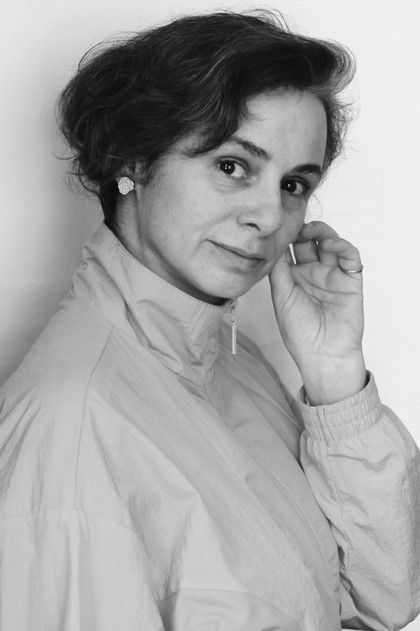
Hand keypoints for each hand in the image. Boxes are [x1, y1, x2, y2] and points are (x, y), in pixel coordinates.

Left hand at [268, 221, 365, 404]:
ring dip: (323, 233)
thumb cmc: (300, 332)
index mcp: (293, 278)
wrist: (324, 355)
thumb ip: (278, 271)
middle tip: (297, 226)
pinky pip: (350, 257)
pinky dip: (343, 247)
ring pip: (330, 245)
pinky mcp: (351, 280)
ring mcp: (332, 275)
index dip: (286, 237)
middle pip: (309, 243)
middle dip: (304, 231)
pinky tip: (332, 245)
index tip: (280, 226)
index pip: (290, 249)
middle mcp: (312, 274)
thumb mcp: (281, 298)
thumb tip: (272, 244)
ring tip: (313, 232)